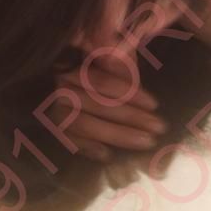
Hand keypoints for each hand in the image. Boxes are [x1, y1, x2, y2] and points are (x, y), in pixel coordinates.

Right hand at [52, 49, 167, 161]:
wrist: (56, 91)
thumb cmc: (96, 74)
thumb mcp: (107, 61)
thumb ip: (118, 61)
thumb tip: (126, 55)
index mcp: (74, 66)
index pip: (102, 81)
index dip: (129, 92)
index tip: (154, 104)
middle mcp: (61, 87)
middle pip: (98, 104)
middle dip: (131, 117)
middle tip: (159, 127)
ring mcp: (53, 109)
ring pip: (85, 124)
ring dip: (118, 135)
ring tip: (146, 141)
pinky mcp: (52, 129)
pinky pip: (69, 140)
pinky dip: (88, 148)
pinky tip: (108, 155)